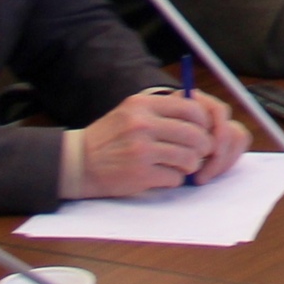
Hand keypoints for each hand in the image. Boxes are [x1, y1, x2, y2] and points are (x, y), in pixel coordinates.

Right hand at [75, 91, 249, 197]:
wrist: (78, 161)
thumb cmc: (111, 137)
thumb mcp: (132, 112)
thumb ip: (163, 111)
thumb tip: (203, 116)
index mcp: (143, 105)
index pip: (191, 108)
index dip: (204, 122)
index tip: (203, 130)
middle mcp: (143, 125)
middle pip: (195, 135)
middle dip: (204, 146)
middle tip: (200, 152)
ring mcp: (141, 150)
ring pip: (189, 158)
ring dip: (191, 164)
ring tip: (182, 164)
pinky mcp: (140, 174)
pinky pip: (175, 177)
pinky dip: (174, 179)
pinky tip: (163, 175)